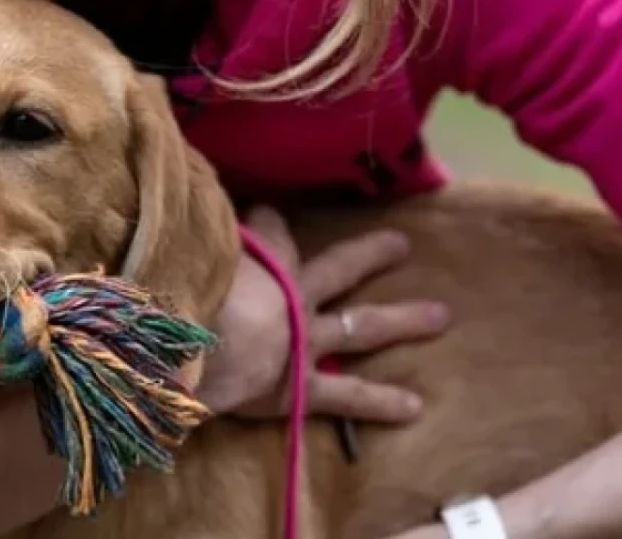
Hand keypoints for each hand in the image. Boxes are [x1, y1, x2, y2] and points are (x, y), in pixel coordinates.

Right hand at [196, 204, 449, 422]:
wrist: (200, 342)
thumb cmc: (186, 290)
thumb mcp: (188, 250)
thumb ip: (193, 237)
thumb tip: (182, 218)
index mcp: (263, 263)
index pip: (271, 232)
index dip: (269, 223)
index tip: (268, 214)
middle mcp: (293, 296)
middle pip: (338, 268)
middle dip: (370, 255)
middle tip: (402, 245)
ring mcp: (305, 341)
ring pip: (361, 326)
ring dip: (402, 319)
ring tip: (440, 316)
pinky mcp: (300, 387)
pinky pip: (348, 395)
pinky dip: (381, 401)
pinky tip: (415, 407)